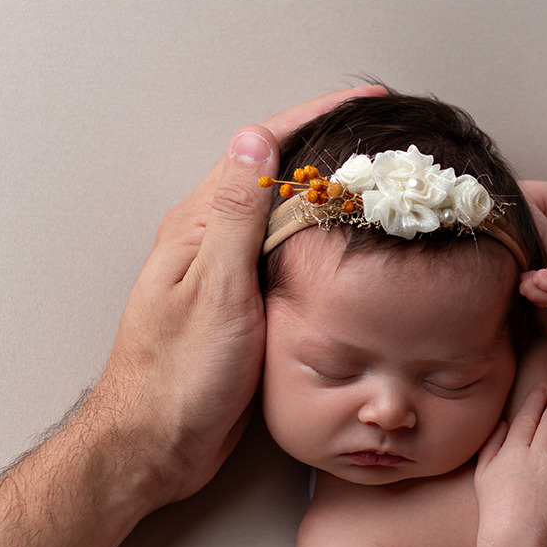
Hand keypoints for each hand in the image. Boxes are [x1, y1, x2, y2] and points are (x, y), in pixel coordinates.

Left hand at [97, 85, 386, 507]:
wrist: (160, 440)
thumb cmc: (179, 375)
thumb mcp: (213, 290)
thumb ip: (236, 217)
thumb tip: (256, 142)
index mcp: (201, 226)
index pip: (262, 152)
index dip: (314, 121)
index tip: (365, 106)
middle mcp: (215, 241)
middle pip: (277, 177)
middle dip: (330, 151)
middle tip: (386, 142)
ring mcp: (231, 273)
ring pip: (287, 218)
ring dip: (330, 195)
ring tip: (382, 184)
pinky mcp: (246, 305)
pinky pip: (289, 258)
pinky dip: (322, 242)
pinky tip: (350, 248)